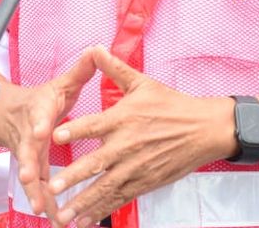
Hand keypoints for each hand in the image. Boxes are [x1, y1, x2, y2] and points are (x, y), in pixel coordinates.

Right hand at [0, 49, 97, 218]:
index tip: (41, 131)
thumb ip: (80, 71)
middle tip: (31, 178)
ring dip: (34, 191)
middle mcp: (29, 134)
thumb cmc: (39, 101)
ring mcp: (27, 153)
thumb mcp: (59, 84)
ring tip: (41, 208)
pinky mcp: (30, 168)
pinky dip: (40, 201)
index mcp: (39, 111)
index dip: (40, 122)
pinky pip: (34, 186)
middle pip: (26, 150)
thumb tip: (97, 50)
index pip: (39, 115)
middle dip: (28, 164)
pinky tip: (47, 215)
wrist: (6, 114)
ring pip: (28, 173)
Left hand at [46, 46, 235, 226]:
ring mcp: (136, 167)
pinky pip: (120, 198)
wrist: (205, 129)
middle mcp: (127, 145)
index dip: (74, 130)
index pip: (94, 125)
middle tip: (53, 186)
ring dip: (83, 201)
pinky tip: (85, 220)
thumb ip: (114, 69)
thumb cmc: (173, 105)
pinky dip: (102, 210)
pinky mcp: (145, 182)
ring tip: (64, 214)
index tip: (53, 136)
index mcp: (124, 118)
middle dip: (74, 176)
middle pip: (96, 163)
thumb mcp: (143, 83)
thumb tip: (94, 47)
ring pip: (106, 187)